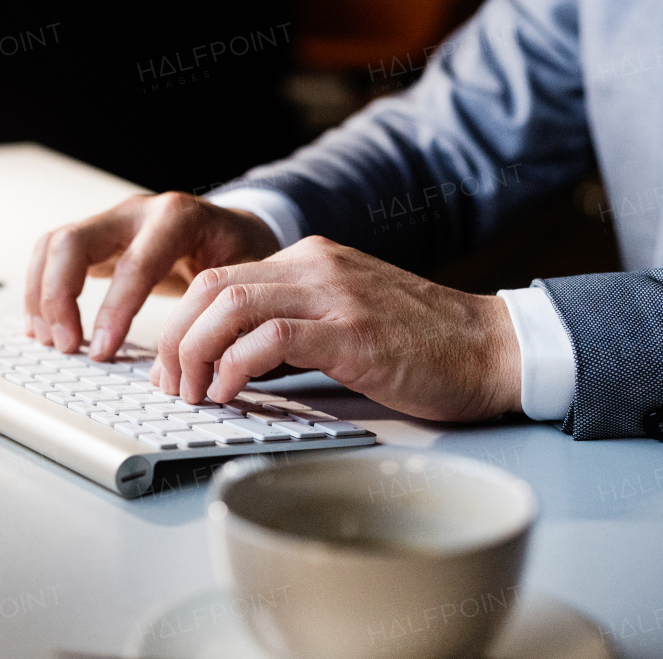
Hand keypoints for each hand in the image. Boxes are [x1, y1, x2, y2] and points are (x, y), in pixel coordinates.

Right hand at [25, 192, 280, 358]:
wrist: (236, 231)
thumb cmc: (240, 257)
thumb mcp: (242, 281)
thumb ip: (216, 315)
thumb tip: (189, 365)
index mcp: (177, 218)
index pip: (133, 264)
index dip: (112, 311)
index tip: (101, 351)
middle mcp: (137, 213)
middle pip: (74, 242)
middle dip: (60, 298)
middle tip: (66, 346)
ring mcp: (112, 222)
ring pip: (53, 245)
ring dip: (41, 295)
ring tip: (48, 340)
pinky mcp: (97, 239)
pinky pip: (52, 256)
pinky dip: (40, 290)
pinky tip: (43, 325)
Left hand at [150, 236, 522, 421]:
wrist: (493, 348)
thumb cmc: (421, 347)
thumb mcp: (341, 322)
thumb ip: (288, 330)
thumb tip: (227, 365)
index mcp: (309, 259)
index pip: (218, 279)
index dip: (180, 326)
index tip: (171, 370)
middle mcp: (315, 266)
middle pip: (210, 288)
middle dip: (174, 340)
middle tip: (169, 386)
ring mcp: (334, 294)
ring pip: (230, 306)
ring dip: (195, 354)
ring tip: (192, 394)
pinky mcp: (353, 330)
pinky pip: (272, 337)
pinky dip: (237, 366)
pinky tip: (229, 393)